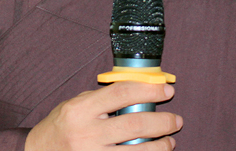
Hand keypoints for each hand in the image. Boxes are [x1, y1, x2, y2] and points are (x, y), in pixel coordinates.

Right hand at [25, 81, 181, 149]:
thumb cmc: (60, 128)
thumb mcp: (75, 105)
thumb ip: (101, 99)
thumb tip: (137, 90)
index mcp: (80, 110)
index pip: (120, 93)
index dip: (148, 89)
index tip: (166, 89)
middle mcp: (86, 133)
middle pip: (134, 124)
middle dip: (161, 121)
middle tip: (175, 119)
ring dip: (160, 146)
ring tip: (170, 140)